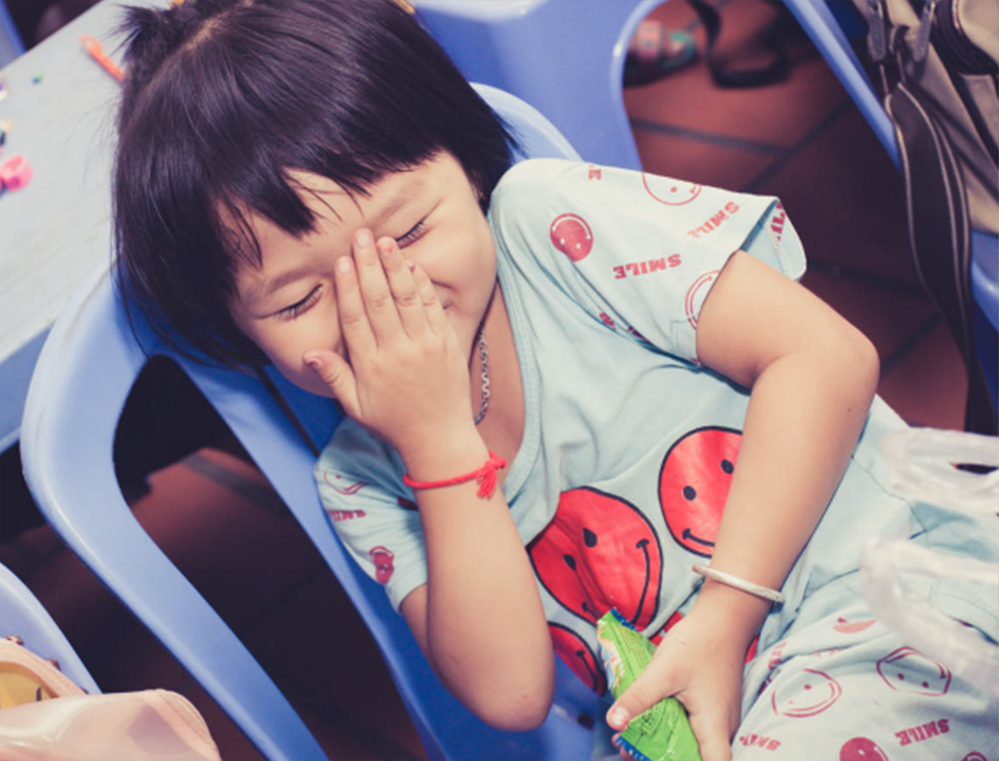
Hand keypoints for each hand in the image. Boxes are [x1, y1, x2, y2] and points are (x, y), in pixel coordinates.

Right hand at [304, 229, 474, 456]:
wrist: (440, 438)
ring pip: (407, 299)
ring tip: (386, 242)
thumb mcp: (356, 406)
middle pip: (380, 301)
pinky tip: (413, 264)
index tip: (342, 261)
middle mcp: (398, 352)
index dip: (348, 288)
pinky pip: (432, 308)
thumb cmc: (393, 422)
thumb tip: (308, 352)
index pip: (356, 318)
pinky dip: (422, 285)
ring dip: (395, 267)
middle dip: (369, 266)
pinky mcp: (446, 344)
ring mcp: (425, 346)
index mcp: (371, 366)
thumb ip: (334, 376)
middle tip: (361, 236)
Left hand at [606, 608, 744, 760]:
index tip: (653, 760)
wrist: (721, 619)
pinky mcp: (712, 710)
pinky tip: (646, 723)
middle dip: (659, 758)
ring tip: (628, 740)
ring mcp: (718, 720)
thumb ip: (639, 698)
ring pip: (692, 746)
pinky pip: (693, 731)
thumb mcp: (663, 671)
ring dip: (663, 747)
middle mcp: (722, 729)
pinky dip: (670, 732)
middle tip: (626, 750)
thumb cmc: (698, 644)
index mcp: (715, 726)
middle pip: (696, 759)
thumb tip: (613, 722)